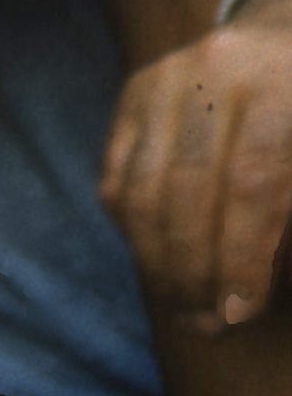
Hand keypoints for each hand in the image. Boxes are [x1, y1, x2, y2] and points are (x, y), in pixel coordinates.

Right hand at [101, 0, 291, 332]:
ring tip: (181, 307)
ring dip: (157, 263)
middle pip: (189, 191)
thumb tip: (270, 277)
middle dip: (194, 271)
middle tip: (207, 325)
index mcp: (285, 84)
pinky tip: (161, 263)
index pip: (254, 185)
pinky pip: (119, 176)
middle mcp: (220, 69)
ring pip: (143, 188)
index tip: (241, 312)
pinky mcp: (136, 89)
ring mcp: (169, 75)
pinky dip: (135, 229)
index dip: (242, 259)